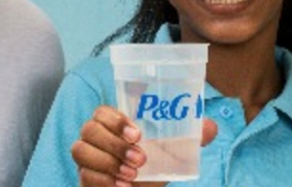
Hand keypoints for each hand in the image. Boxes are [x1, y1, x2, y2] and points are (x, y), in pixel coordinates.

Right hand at [71, 105, 216, 186]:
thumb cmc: (151, 166)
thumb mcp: (172, 152)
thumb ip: (190, 137)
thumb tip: (211, 126)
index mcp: (113, 124)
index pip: (102, 111)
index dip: (115, 119)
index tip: (138, 134)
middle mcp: (95, 137)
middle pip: (89, 129)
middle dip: (115, 144)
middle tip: (140, 159)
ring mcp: (87, 158)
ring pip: (80, 150)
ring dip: (107, 162)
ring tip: (131, 175)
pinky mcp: (84, 178)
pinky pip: (85, 175)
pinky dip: (104, 181)